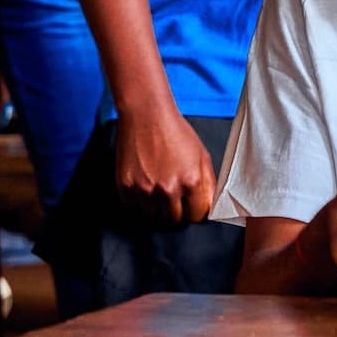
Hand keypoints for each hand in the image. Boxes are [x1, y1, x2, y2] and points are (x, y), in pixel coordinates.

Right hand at [116, 105, 218, 224]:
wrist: (146, 115)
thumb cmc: (176, 133)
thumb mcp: (202, 156)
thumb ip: (208, 184)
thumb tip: (210, 207)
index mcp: (191, 181)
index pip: (197, 217)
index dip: (196, 212)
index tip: (193, 207)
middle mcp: (168, 189)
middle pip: (175, 221)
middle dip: (178, 212)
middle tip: (176, 198)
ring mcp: (144, 190)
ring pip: (154, 218)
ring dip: (159, 209)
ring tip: (160, 189)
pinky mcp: (125, 187)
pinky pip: (135, 209)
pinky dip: (141, 203)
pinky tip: (146, 186)